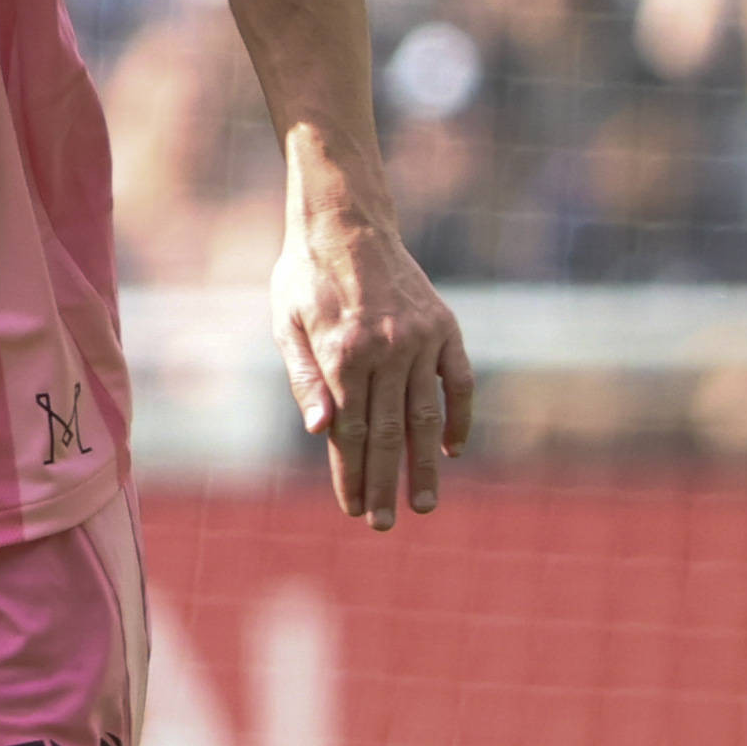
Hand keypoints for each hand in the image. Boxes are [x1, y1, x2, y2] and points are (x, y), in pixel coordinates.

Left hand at [276, 183, 474, 530]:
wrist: (347, 222)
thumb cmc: (305, 278)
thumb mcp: (287, 324)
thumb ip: (304, 380)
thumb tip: (320, 433)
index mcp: (343, 353)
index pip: (351, 432)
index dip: (351, 474)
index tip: (353, 509)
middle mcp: (387, 349)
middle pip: (389, 433)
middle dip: (385, 483)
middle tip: (385, 523)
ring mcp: (421, 339)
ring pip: (427, 416)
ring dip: (425, 464)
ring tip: (423, 503)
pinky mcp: (445, 328)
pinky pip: (459, 382)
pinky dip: (459, 418)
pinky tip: (452, 451)